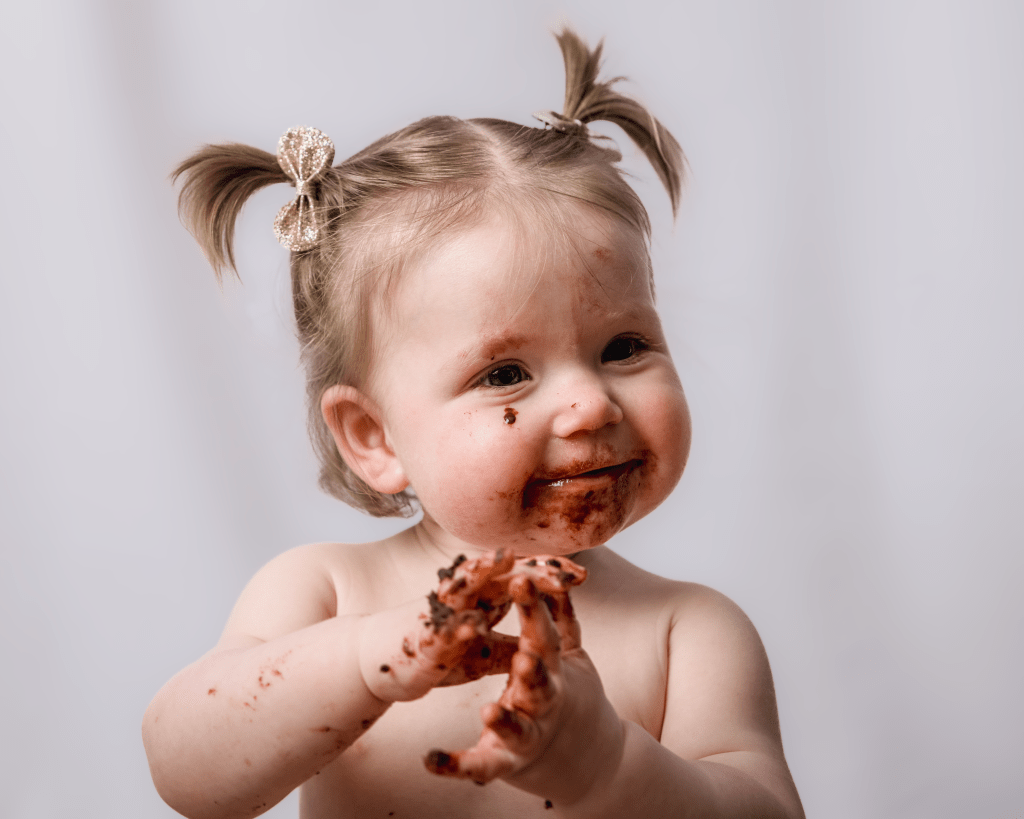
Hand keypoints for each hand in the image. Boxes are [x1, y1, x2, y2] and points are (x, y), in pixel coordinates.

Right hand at [359, 551, 585, 702]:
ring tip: (507, 561)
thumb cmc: (435, 653)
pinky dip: (457, 627)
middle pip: (498, 573)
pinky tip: (474, 625)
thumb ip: (511, 640)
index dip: (547, 574)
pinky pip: (441, 630)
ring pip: (464, 587)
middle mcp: (460, 594)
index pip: (517, 577)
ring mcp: (439, 612)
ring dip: (483, 573)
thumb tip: (544, 634)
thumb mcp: (483, 650)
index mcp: (478, 596)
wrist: (378, 663)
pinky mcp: (422, 637)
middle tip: (565, 570)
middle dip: (530, 569)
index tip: (581, 576)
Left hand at [423, 561, 622, 804]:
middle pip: (541, 687)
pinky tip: (429, 759)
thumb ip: (562, 620)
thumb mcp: (570, 658)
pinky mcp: (505, 764)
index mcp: (553, 671)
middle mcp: (545, 704)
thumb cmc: (570, 696)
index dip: (535, 609)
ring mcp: (527, 737)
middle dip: (534, 673)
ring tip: (489, 711)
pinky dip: (456, 764)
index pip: (545, 636)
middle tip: (524, 659)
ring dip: (505, 721)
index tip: (521, 580)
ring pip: (518, 730)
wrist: (588, 760)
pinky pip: (480, 766)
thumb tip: (560, 581)